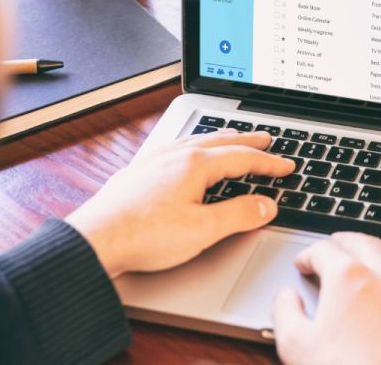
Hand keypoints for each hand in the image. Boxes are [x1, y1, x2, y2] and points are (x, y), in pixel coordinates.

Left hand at [66, 129, 294, 277]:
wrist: (94, 241)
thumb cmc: (143, 236)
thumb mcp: (203, 231)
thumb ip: (239, 215)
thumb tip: (266, 205)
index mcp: (195, 165)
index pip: (243, 158)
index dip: (269, 162)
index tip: (287, 165)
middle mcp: (174, 155)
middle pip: (220, 141)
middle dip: (247, 141)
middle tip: (266, 139)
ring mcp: (154, 161)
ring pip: (195, 141)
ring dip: (220, 139)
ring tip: (231, 139)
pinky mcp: (138, 172)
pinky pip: (174, 148)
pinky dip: (193, 146)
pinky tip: (187, 154)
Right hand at [272, 232, 380, 364]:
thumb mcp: (296, 346)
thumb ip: (285, 313)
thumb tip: (286, 298)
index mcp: (348, 278)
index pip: (323, 251)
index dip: (309, 255)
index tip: (305, 263)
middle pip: (363, 243)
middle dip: (344, 243)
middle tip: (334, 247)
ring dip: (380, 252)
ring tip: (371, 256)